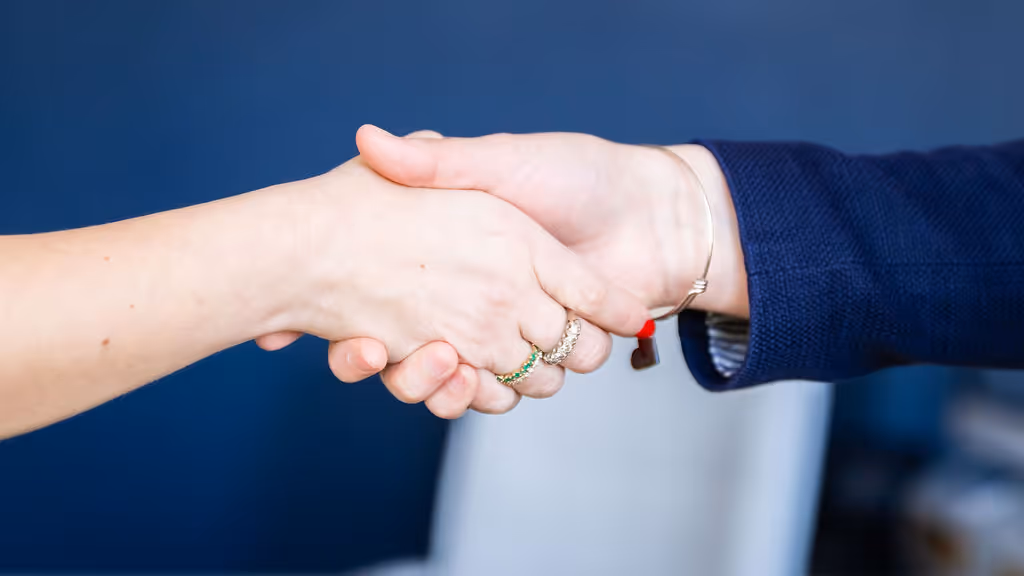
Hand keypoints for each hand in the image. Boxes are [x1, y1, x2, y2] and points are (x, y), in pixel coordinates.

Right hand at [326, 127, 747, 414]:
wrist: (648, 210)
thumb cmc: (574, 175)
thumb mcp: (499, 163)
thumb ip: (439, 162)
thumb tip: (366, 139)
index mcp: (461, 253)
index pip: (390, 292)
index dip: (358, 315)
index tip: (343, 321)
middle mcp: (478, 296)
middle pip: (412, 346)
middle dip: (393, 355)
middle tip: (371, 344)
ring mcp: (508, 329)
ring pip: (448, 376)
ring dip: (430, 379)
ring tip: (426, 355)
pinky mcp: (541, 356)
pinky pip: (494, 392)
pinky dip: (472, 394)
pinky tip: (458, 375)